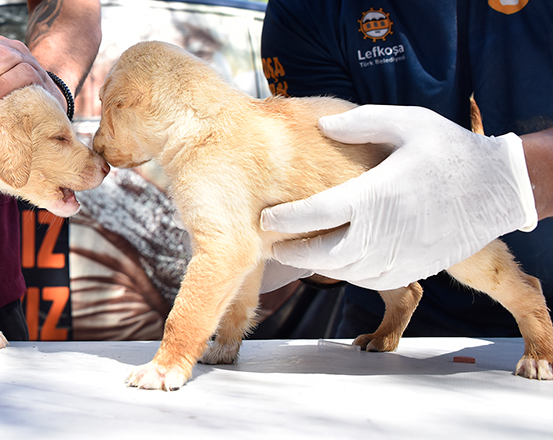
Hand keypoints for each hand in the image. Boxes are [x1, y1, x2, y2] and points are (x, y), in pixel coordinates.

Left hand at [260, 105, 536, 289]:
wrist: (498, 188)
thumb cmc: (450, 150)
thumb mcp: (407, 122)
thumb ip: (360, 122)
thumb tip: (321, 125)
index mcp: (376, 195)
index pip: (317, 213)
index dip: (285, 219)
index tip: (265, 218)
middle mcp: (385, 232)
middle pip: (324, 254)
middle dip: (294, 252)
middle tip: (273, 245)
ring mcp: (400, 256)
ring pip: (345, 272)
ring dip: (318, 265)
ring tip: (299, 253)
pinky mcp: (414, 269)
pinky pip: (369, 281)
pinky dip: (347, 274)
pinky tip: (337, 262)